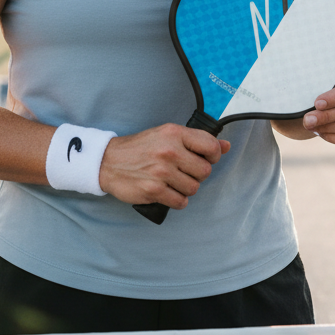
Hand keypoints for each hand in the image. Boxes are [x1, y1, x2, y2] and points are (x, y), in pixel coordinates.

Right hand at [99, 124, 230, 209]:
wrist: (108, 161)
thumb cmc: (140, 148)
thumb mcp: (167, 135)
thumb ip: (196, 140)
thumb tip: (226, 146)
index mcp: (174, 133)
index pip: (211, 146)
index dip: (214, 156)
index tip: (206, 158)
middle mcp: (169, 151)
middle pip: (205, 171)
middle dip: (197, 174)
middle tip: (184, 171)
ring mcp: (161, 172)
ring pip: (194, 188)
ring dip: (186, 188)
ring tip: (173, 181)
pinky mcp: (153, 191)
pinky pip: (180, 202)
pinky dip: (177, 200)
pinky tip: (168, 192)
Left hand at [303, 70, 334, 146]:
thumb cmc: (330, 88)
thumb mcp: (328, 81)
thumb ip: (322, 86)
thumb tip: (309, 100)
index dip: (334, 97)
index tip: (317, 103)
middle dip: (326, 116)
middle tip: (307, 119)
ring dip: (327, 128)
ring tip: (311, 126)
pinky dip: (334, 138)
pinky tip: (321, 133)